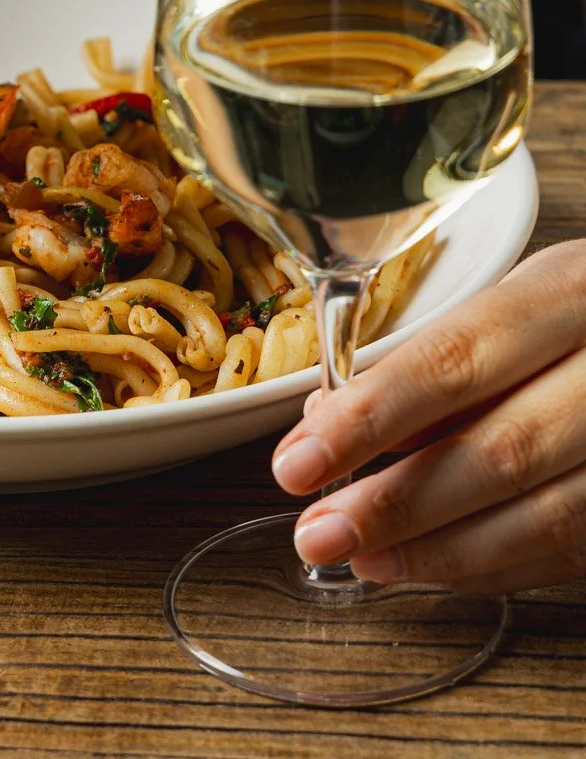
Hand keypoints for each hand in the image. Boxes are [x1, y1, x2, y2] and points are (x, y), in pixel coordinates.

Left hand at [272, 239, 585, 592]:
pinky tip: (433, 564)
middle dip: (397, 503)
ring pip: (546, 516)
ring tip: (363, 557)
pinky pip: (575, 548)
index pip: (457, 359)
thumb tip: (328, 422)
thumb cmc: (579, 316)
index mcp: (573, 292)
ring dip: (440, 550)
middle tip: (318, 533)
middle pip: (502, 449)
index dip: (372, 417)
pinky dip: (496, 565)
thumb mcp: (519, 301)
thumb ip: (436, 359)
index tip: (299, 459)